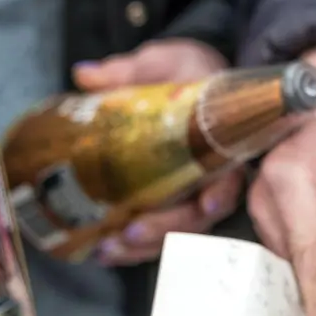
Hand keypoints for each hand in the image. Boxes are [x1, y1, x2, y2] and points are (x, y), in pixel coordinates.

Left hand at [73, 39, 243, 265]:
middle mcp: (212, 174)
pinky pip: (159, 232)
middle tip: (131, 232)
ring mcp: (192, 193)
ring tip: (108, 250)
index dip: (221, 192)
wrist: (191, 79)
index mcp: (220, 140)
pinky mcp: (171, 204)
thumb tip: (84, 75)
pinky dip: (134, 248)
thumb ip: (126, 71)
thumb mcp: (161, 63)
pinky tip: (104, 252)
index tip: (208, 205)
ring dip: (144, 247)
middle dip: (166, 228)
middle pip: (199, 215)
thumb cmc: (185, 72)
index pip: (230, 173)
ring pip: (177, 231)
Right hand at [247, 44, 315, 315]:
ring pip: (292, 266)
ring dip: (312, 299)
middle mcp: (269, 198)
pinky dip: (312, 282)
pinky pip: (295, 257)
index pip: (308, 249)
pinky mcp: (279, 218)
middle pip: (293, 267)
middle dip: (312, 313)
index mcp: (291, 174)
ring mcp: (269, 210)